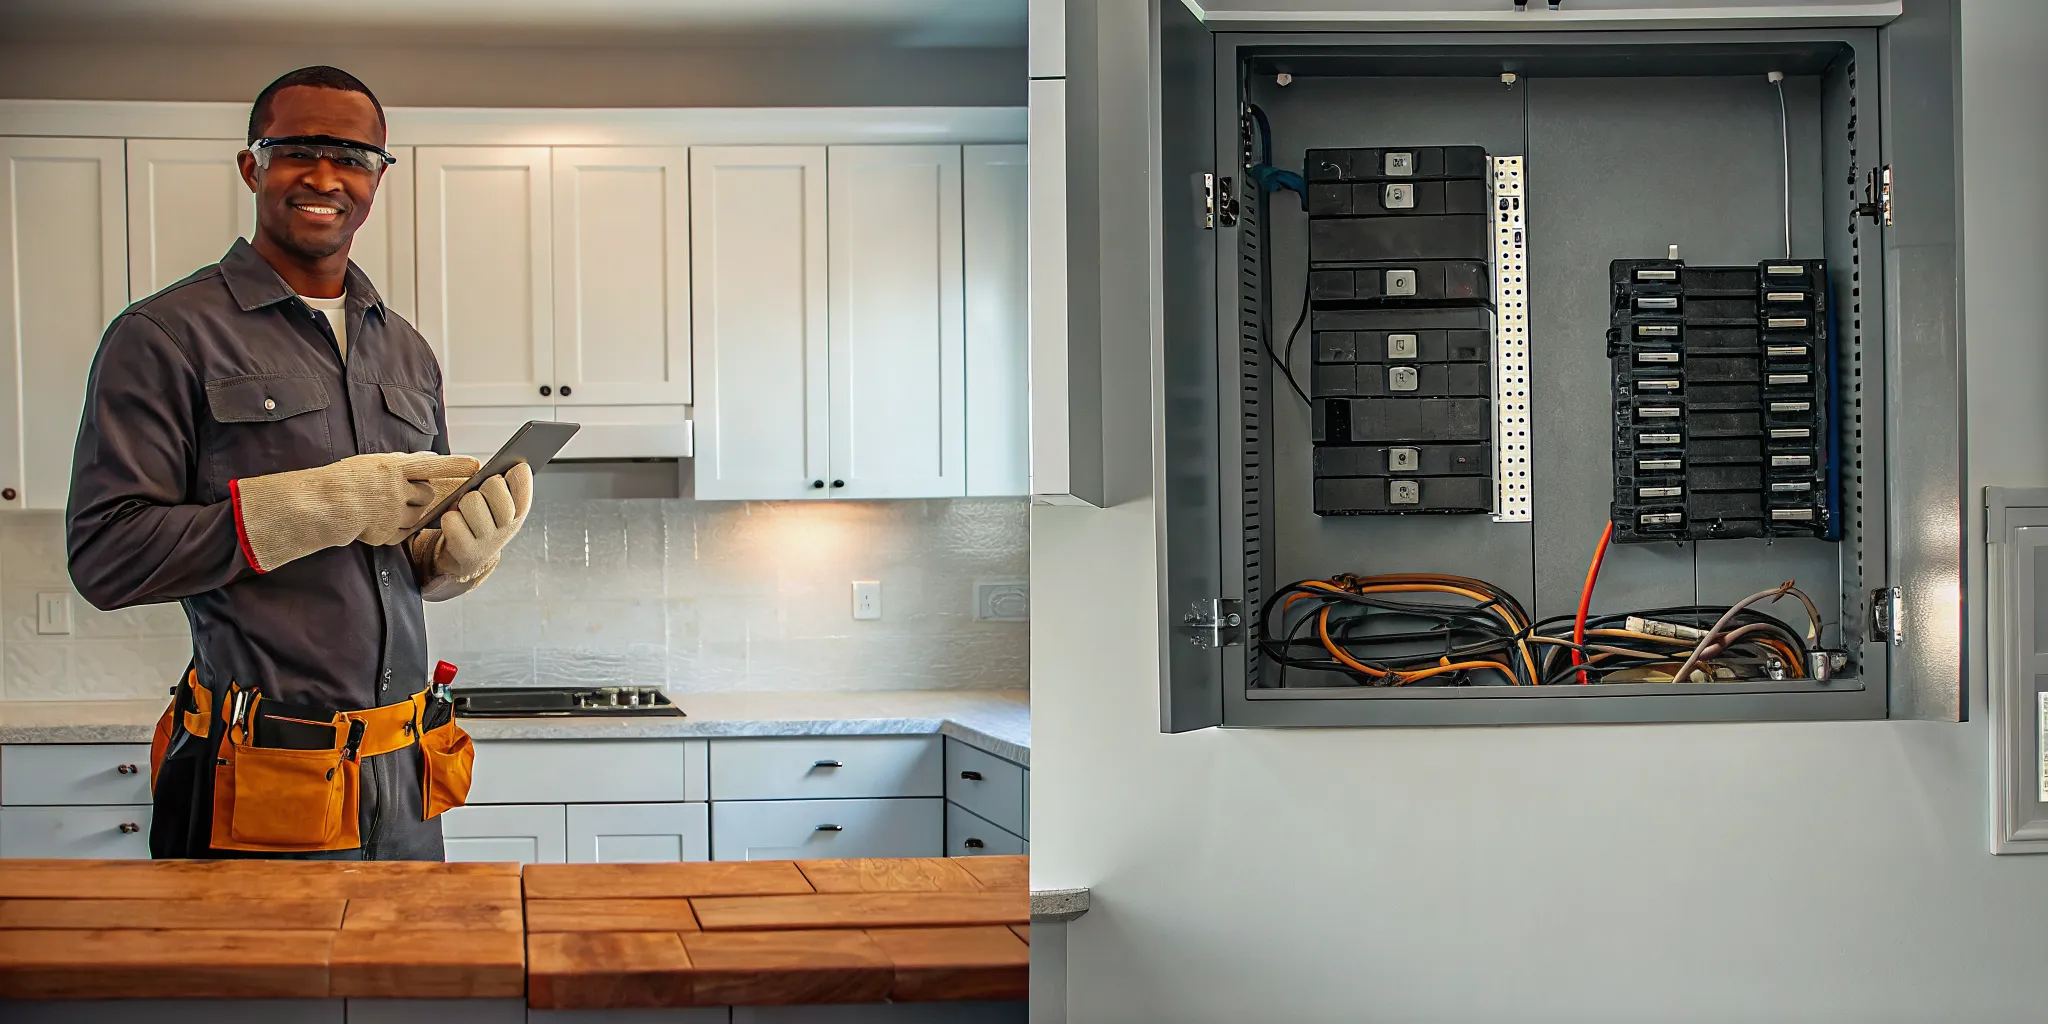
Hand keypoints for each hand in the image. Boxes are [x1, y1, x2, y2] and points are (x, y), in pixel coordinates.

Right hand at [233, 451, 480, 571]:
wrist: (321, 507)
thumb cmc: (346, 481)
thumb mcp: (373, 464)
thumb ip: (403, 463)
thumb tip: (429, 458)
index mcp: (392, 469)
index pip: (432, 465)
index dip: (456, 465)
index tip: (477, 465)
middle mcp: (396, 490)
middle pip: (427, 493)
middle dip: (422, 494)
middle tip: (402, 493)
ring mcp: (393, 513)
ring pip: (419, 513)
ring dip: (411, 510)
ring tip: (386, 505)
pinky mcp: (389, 533)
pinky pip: (405, 531)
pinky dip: (398, 526)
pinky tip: (379, 520)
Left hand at [432, 462, 531, 582]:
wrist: (465, 559)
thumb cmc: (480, 524)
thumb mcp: (498, 507)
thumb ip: (508, 487)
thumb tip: (518, 467)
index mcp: (517, 515)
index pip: (525, 488)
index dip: (517, 476)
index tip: (512, 469)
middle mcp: (506, 530)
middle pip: (495, 487)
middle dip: (483, 484)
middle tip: (479, 492)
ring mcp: (487, 541)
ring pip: (472, 501)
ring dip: (462, 501)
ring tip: (463, 509)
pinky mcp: (466, 551)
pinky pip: (453, 520)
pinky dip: (449, 518)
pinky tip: (454, 521)